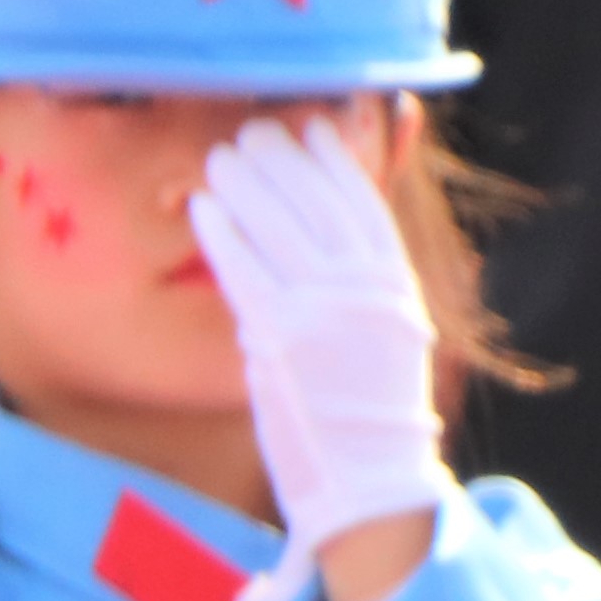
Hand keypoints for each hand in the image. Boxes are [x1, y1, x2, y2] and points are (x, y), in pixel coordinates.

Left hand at [187, 120, 450, 544]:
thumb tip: (354, 235)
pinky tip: (204, 206)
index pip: (364, 201)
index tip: (312, 126)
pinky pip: (243, 266)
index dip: (335, 158)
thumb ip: (371, 275)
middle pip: (317, 201)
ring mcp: (322, 309)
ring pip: (278, 223)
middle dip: (282, 158)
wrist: (371, 475)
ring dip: (246, 182)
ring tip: (222, 158)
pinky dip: (223, 231)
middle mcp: (364, 289)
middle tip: (250, 132)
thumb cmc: (373, 406)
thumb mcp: (392, 330)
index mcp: (396, 285)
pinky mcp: (280, 334)